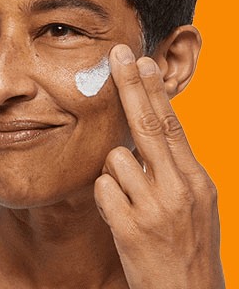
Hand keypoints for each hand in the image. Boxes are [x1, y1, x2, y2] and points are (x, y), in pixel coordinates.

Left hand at [94, 44, 224, 288]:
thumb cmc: (185, 244)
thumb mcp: (191, 202)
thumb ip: (170, 168)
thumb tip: (140, 136)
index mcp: (196, 179)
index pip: (172, 125)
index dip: (154, 91)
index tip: (141, 62)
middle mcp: (179, 188)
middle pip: (149, 125)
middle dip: (132, 85)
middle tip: (118, 55)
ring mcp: (155, 208)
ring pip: (116, 159)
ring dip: (116, 173)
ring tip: (131, 200)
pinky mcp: (131, 228)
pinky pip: (103, 188)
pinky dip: (106, 197)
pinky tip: (121, 217)